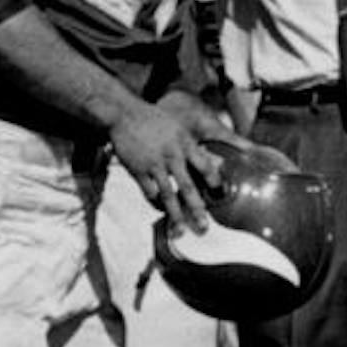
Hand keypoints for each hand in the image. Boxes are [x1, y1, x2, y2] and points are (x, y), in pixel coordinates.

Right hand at [113, 92, 240, 232]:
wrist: (125, 115)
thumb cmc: (155, 120)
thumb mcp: (179, 128)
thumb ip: (191, 146)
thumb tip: (209, 161)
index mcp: (185, 144)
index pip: (206, 167)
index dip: (215, 183)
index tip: (221, 196)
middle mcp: (172, 157)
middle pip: (188, 188)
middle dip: (197, 209)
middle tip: (204, 227)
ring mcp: (154, 165)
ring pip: (167, 195)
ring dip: (175, 215)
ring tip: (180, 231)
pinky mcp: (138, 171)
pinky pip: (149, 193)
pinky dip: (156, 204)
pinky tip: (161, 212)